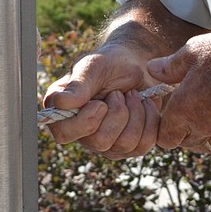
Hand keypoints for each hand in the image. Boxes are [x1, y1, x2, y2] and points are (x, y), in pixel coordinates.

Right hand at [41, 44, 160, 156]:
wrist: (137, 66)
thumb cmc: (109, 64)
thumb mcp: (92, 67)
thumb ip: (78, 85)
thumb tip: (61, 103)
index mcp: (63, 114)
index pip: (63, 134)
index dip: (85, 120)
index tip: (100, 102)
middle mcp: (83, 135)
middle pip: (100, 142)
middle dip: (117, 112)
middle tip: (118, 93)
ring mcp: (107, 144)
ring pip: (125, 144)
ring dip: (135, 112)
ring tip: (131, 95)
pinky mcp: (130, 147)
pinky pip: (144, 143)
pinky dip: (150, 118)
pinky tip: (144, 104)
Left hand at [147, 30, 210, 150]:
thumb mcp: (195, 51)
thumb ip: (170, 66)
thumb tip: (152, 70)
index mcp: (184, 110)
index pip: (164, 138)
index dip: (163, 126)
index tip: (170, 110)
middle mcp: (203, 128)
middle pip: (183, 143)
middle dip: (181, 129)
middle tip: (188, 106)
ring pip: (205, 144)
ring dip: (202, 132)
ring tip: (207, 110)